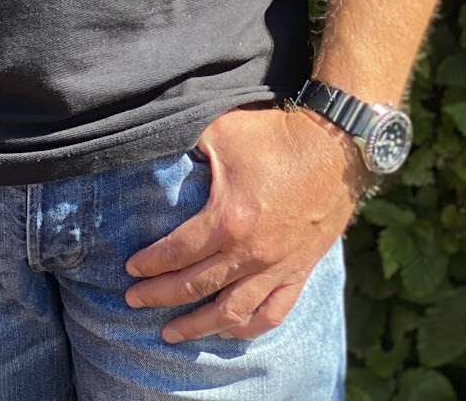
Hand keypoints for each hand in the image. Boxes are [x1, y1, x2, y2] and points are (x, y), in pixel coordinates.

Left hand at [123, 105, 363, 342]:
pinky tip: (229, 331)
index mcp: (228, 220)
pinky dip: (248, 327)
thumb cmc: (276, 137)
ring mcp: (277, 267)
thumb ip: (189, 145)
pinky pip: (273, 313)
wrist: (334, 147)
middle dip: (159, 296)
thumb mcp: (223, 131)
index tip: (131, 268)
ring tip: (172, 333)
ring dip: (197, 326)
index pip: (178, 252)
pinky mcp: (299, 271)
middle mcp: (251, 253)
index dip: (150, 263)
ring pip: (231, 312)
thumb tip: (160, 147)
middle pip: (195, 286)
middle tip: (134, 301)